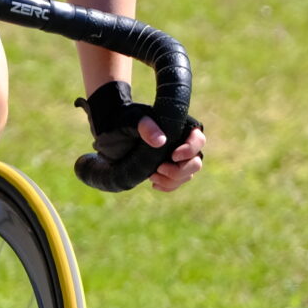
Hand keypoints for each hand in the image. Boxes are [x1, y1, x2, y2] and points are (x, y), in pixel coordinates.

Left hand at [76, 80, 206, 192]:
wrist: (110, 132)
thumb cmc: (123, 121)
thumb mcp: (132, 121)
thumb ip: (146, 127)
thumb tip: (161, 141)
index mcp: (178, 126)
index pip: (197, 139)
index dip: (190, 149)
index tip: (173, 155)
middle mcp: (181, 142)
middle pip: (195, 161)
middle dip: (180, 170)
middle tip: (159, 168)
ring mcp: (175, 158)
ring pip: (187, 175)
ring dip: (172, 180)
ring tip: (152, 176)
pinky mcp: (167, 169)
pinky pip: (176, 182)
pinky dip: (168, 186)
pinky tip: (154, 183)